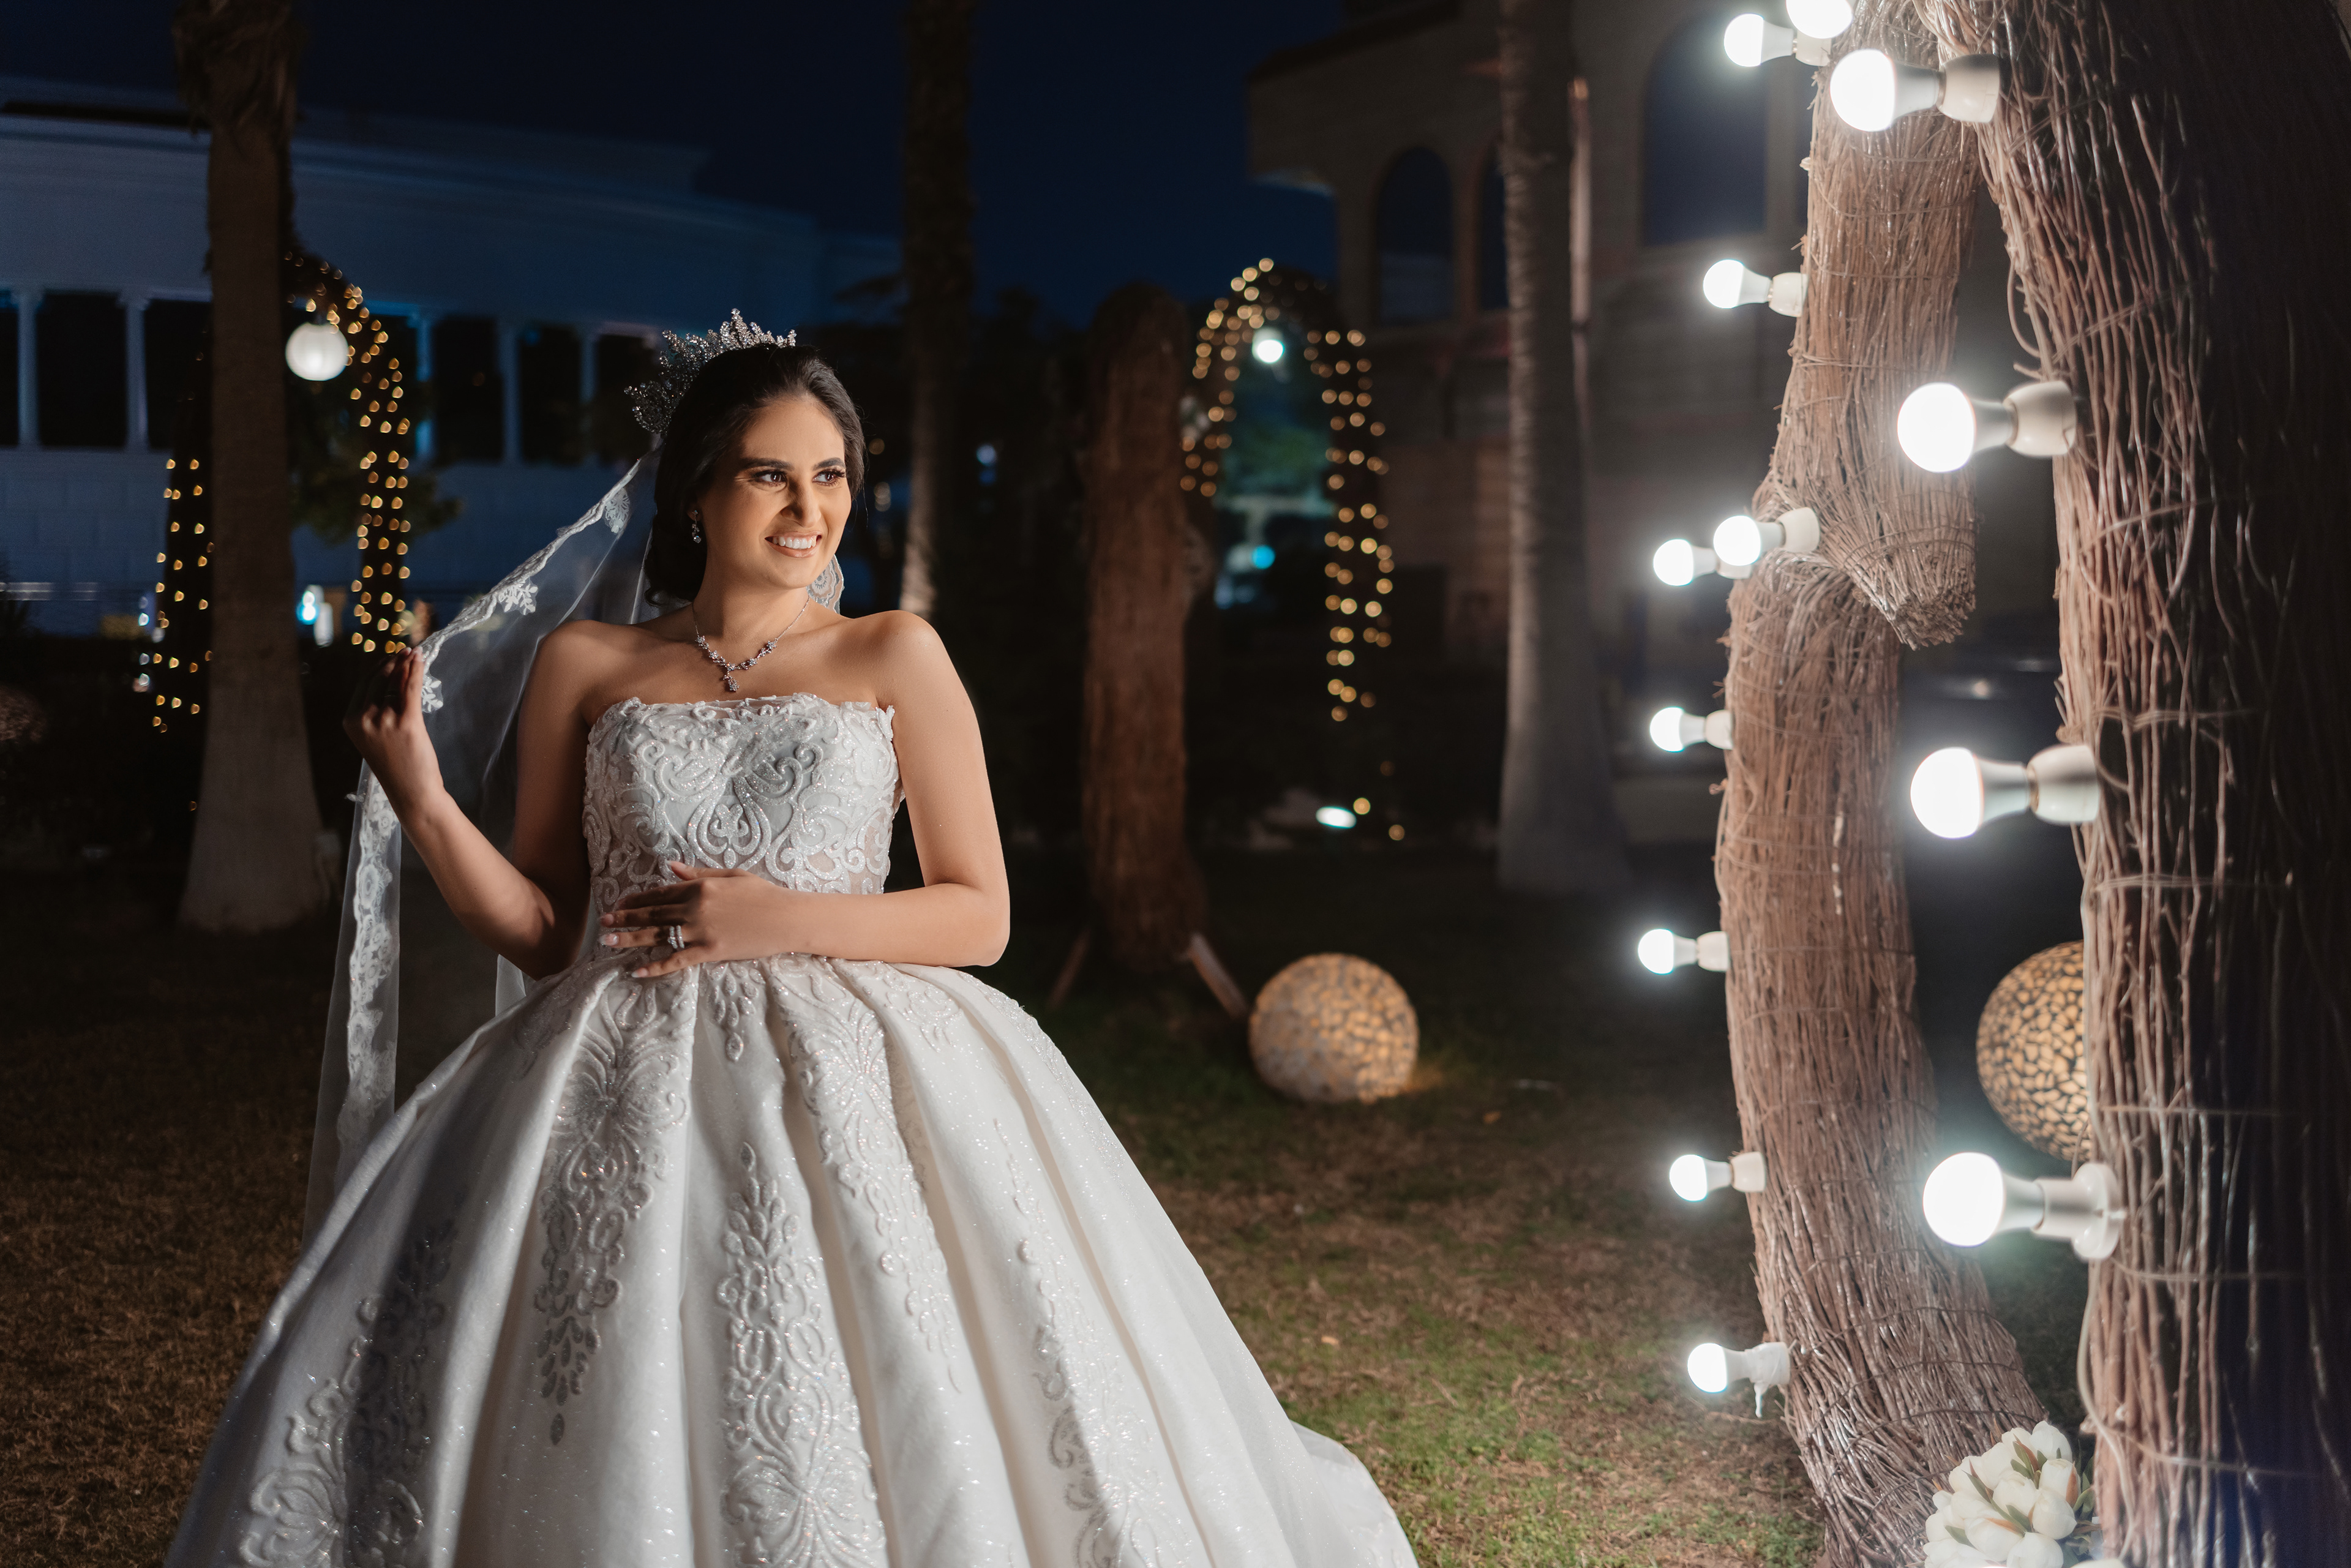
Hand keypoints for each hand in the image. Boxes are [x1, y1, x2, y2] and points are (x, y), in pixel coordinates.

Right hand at [344, 648, 443, 811]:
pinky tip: (419, 659)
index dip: (378, 666)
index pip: (364, 684)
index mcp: (350, 721)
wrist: (411, 790)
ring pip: (395, 681)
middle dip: (393, 661)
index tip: (391, 656)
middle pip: (378, 679)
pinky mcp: (406, 722)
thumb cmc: (397, 764)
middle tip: (405, 650)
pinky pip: (410, 688)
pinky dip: (415, 670)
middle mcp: (363, 719)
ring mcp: (383, 720)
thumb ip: (376, 710)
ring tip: (414, 652)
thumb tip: (391, 677)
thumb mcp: (377, 735)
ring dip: (405, 663)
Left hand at [601, 861, 790, 977]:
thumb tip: (670, 868)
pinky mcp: (709, 952)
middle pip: (652, 914)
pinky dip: (656, 966)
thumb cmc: (763, 894)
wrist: (787, 918)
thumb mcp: (731, 875)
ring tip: (608, 943)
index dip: (637, 899)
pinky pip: (676, 960)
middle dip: (625, 919)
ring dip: (631, 939)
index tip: (619, 904)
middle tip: (603, 924)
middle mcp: (695, 909)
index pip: (660, 893)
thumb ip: (698, 873)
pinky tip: (638, 971)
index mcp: (700, 887)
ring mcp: (701, 932)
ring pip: (658, 936)